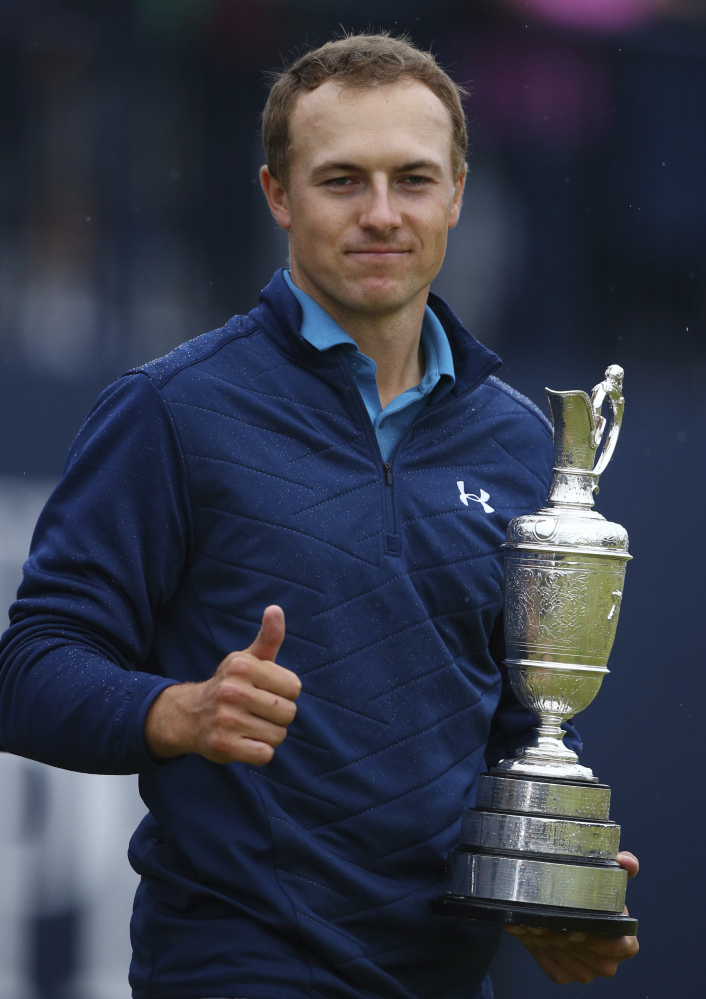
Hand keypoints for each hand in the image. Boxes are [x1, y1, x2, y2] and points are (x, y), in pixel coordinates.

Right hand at [144, 605, 300, 764]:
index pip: (294, 687)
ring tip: (250, 725)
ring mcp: (226, 720)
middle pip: (288, 712)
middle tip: (258, 711)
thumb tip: (275, 609)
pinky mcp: (223, 746)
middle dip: (278, 715)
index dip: (284, 692)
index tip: (266, 691)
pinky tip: (245, 741)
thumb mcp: (248, 658)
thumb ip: (268, 637)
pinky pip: (265, 755)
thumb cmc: (231, 684)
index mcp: (243, 666)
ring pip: (278, 735)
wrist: (190, 714)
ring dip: (269, 734)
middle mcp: (232, 691)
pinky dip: (260, 751)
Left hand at [504, 851, 638, 983]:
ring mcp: (584, 973)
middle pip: (584, 950)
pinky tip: (523, 926)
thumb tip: (625, 860)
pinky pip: (544, 960)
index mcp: (625, 943)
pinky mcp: (561, 975)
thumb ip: (625, 867)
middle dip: (563, 932)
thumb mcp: (611, 880)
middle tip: (544, 917)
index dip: (599, 936)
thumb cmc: (595, 900)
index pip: (619, 945)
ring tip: (531, 918)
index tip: (579, 925)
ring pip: (561, 954)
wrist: (571, 915)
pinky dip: (532, 943)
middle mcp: (606, 964)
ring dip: (543, 936)